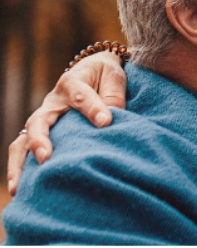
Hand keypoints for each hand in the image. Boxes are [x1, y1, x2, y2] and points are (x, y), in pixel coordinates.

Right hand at [7, 51, 125, 195]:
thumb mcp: (113, 76)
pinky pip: (22, 149)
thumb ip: (113, 94)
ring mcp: (43, 118)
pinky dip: (19, 168)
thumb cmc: (104, 75)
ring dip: (21, 162)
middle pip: (39, 121)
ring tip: (21, 186)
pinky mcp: (40, 132)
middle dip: (41, 139)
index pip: (80, 96)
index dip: (93, 108)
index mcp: (72, 83)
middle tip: (46, 157)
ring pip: (24, 139)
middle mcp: (52, 102)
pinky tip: (20, 190)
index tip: (105, 122)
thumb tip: (109, 119)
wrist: (91, 70)